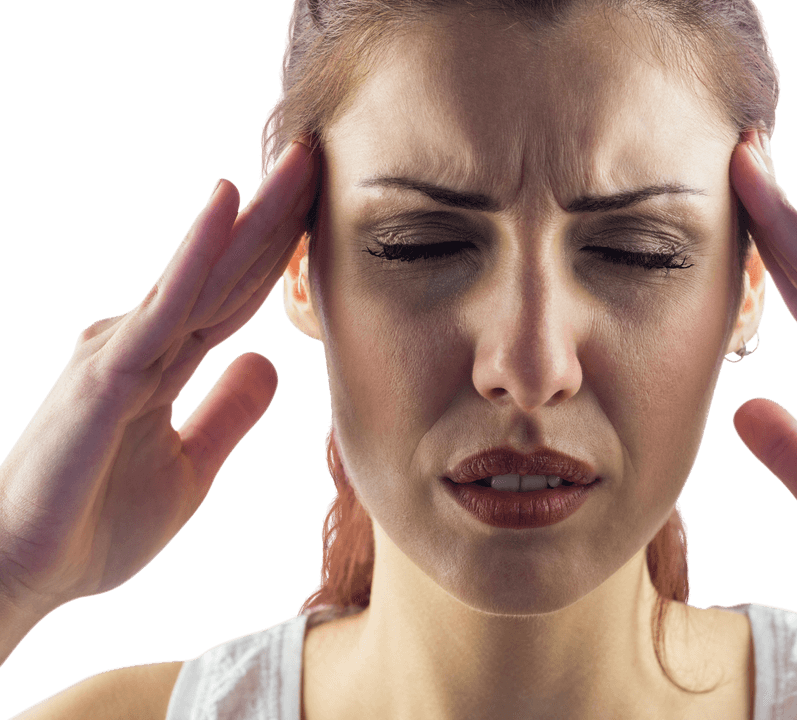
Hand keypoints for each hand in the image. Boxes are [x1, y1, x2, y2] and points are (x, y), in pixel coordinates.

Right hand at [0, 141, 318, 615]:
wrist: (27, 572)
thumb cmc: (95, 522)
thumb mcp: (191, 467)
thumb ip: (228, 413)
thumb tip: (270, 364)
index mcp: (166, 362)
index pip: (239, 294)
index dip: (281, 252)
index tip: (323, 207)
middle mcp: (146, 341)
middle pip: (229, 269)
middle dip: (278, 215)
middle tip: (321, 156)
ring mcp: (125, 350)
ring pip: (206, 272)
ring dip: (255, 217)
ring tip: (298, 164)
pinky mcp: (108, 371)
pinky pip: (165, 305)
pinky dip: (197, 255)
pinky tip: (227, 206)